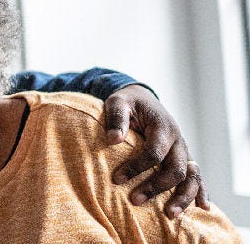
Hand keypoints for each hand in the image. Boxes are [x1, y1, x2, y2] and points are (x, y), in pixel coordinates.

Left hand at [103, 84, 209, 217]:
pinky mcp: (184, 158)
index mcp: (163, 127)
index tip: (117, 179)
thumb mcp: (118, 102)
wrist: (142, 99)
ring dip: (183, 197)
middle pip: (176, 169)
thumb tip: (113, 139)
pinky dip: (200, 191)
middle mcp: (178, 140)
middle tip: (134, 200)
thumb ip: (117, 118)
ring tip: (170, 215)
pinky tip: (202, 207)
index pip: (154, 152)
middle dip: (157, 187)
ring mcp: (183, 150)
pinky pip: (197, 176)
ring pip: (191, 177)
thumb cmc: (128, 103)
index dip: (136, 168)